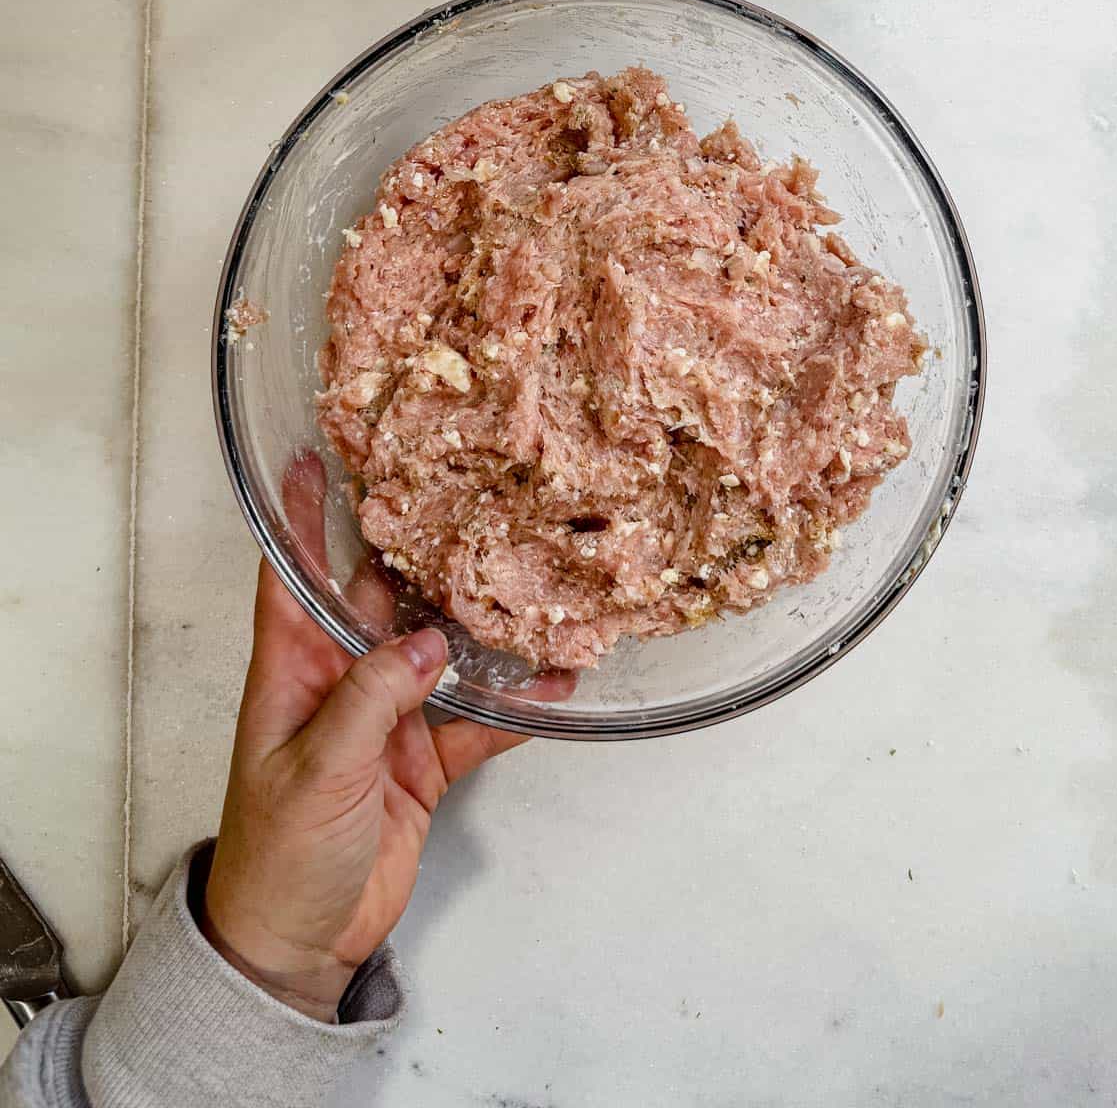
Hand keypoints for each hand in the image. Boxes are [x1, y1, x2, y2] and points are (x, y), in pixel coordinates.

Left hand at [201, 453, 524, 1021]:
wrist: (299, 941)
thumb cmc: (277, 852)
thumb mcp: (316, 769)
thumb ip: (371, 700)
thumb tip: (428, 643)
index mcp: (293, 672)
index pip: (292, 578)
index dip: (299, 520)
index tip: (313, 462)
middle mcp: (340, 681)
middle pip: (379, 600)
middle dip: (413, 553)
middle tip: (459, 500)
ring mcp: (385, 719)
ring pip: (439, 654)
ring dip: (477, 628)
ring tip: (523, 581)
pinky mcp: (422, 760)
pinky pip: (475, 721)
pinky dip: (513, 707)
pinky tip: (552, 686)